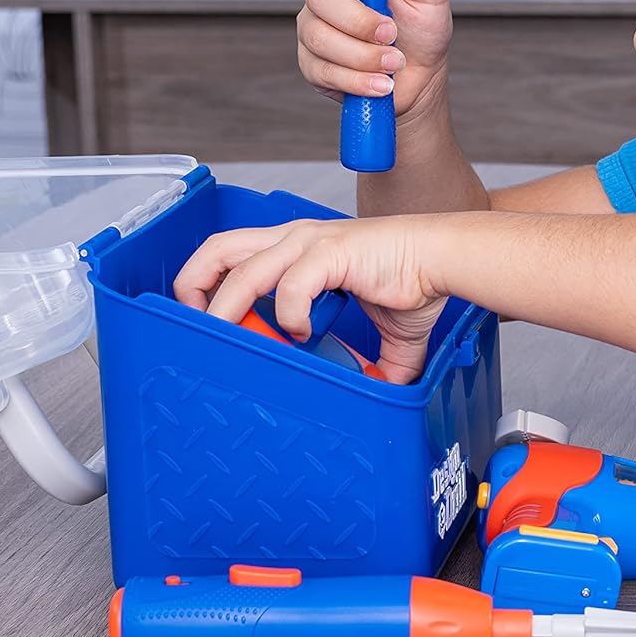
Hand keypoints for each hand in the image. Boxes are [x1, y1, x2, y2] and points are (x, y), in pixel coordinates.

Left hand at [173, 215, 449, 384]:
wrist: (442, 258)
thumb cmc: (413, 281)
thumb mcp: (384, 333)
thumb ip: (372, 364)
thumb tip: (375, 398)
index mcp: (296, 246)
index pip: (231, 254)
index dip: (209, 286)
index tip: (207, 324)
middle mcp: (293, 238)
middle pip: (217, 250)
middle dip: (192, 287)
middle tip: (194, 328)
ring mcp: (308, 243)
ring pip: (241, 270)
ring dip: (225, 309)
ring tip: (227, 338)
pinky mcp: (330, 252)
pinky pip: (291, 287)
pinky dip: (288, 315)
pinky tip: (301, 333)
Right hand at [297, 0, 452, 123]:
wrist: (419, 76)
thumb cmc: (421, 30)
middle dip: (359, 21)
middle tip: (391, 33)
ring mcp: (314, 28)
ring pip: (319, 37)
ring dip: (363, 55)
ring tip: (393, 62)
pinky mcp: (312, 64)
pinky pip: (323, 70)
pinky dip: (357, 80)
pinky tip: (379, 82)